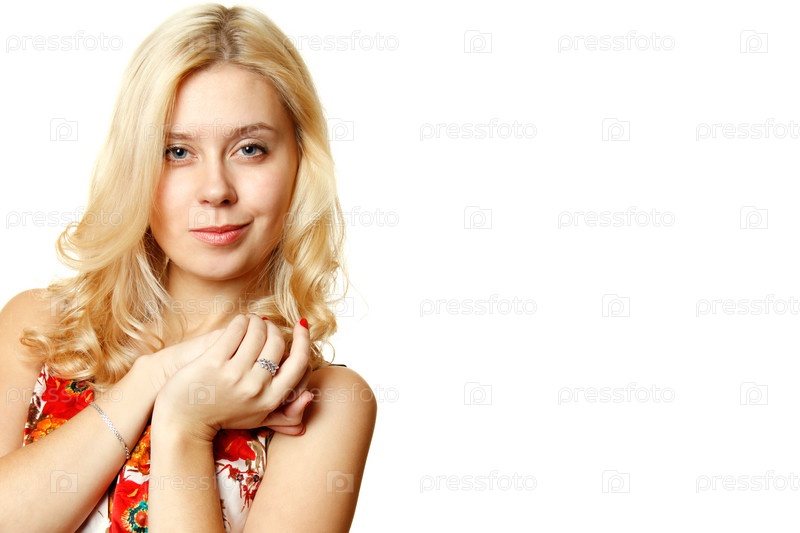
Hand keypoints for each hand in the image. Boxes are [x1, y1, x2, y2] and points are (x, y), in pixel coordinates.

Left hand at [153, 314, 310, 441]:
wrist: (183, 422)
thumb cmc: (222, 416)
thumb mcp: (257, 417)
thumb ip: (285, 409)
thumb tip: (311, 396)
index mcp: (270, 400)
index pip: (299, 363)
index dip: (303, 340)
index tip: (302, 326)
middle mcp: (255, 388)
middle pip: (277, 343)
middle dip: (273, 329)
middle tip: (265, 325)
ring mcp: (234, 375)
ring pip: (257, 333)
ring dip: (256, 322)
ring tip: (250, 322)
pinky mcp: (213, 363)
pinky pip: (235, 330)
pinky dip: (240, 322)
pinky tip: (238, 323)